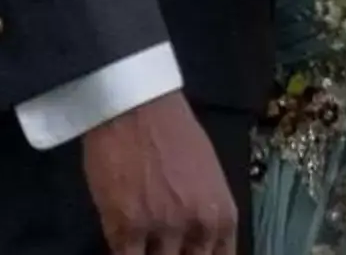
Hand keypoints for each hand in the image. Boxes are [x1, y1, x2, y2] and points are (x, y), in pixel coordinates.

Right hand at [81, 91, 237, 254]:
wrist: (137, 105)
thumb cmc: (174, 132)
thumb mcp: (208, 176)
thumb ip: (205, 214)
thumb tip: (197, 241)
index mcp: (222, 215)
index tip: (187, 252)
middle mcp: (198, 227)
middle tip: (161, 246)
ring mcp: (161, 229)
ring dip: (148, 254)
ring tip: (142, 243)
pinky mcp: (125, 228)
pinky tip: (123, 247)